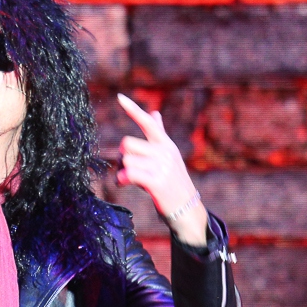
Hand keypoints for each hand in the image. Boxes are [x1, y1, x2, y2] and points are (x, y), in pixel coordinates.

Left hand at [115, 93, 207, 246]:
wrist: (187, 209)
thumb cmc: (174, 182)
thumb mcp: (169, 156)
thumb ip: (160, 134)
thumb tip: (155, 113)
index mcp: (166, 144)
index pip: (148, 122)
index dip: (133, 109)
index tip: (119, 97)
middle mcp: (164, 152)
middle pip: (126, 143)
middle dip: (121, 156)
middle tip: (126, 168)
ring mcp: (161, 167)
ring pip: (125, 159)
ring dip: (120, 171)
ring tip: (127, 179)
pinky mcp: (156, 182)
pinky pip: (128, 174)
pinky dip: (121, 180)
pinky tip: (123, 184)